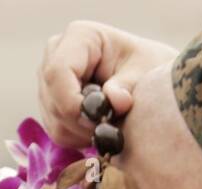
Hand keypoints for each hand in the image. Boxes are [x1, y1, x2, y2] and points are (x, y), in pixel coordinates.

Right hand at [38, 20, 178, 145]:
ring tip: (112, 127)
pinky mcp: (52, 101)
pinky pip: (58, 131)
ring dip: (83, 133)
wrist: (151, 76)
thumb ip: (128, 86)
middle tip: (113, 132)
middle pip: (53, 98)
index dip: (73, 103)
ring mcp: (50, 78)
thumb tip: (116, 102)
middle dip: (81, 123)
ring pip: (54, 119)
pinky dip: (81, 138)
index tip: (99, 122)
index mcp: (80, 37)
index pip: (58, 73)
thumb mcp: (146, 72)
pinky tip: (102, 129)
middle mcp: (57, 53)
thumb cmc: (150, 67)